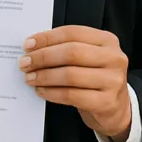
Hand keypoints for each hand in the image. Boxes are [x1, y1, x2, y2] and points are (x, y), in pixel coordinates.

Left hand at [19, 25, 131, 141]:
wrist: (117, 109)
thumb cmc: (96, 78)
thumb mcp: (89, 57)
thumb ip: (68, 48)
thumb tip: (33, 46)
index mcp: (107, 40)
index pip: (72, 33)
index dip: (47, 37)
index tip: (28, 44)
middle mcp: (114, 58)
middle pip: (71, 52)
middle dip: (43, 57)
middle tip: (25, 63)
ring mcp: (112, 81)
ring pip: (70, 75)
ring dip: (44, 76)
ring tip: (30, 78)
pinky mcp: (106, 102)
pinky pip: (71, 95)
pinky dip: (51, 93)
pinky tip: (41, 90)